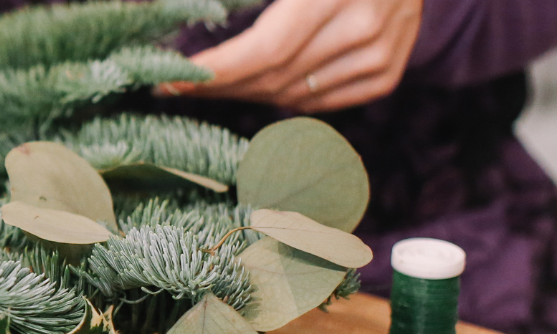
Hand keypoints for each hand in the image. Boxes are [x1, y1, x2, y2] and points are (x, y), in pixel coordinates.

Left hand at [159, 0, 422, 112]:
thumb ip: (247, 2)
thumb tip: (172, 10)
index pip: (266, 49)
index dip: (216, 70)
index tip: (170, 79)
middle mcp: (364, 25)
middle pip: (275, 77)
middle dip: (219, 84)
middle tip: (178, 83)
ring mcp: (380, 53)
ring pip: (293, 95)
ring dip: (246, 93)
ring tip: (213, 82)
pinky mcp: (387, 73)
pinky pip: (321, 102)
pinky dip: (284, 98)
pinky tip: (257, 86)